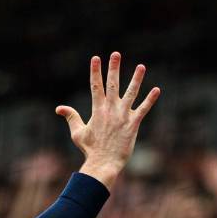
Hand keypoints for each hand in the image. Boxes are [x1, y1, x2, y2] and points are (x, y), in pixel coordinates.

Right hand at [56, 53, 159, 188]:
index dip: (95, 71)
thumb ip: (71, 117)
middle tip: (116, 54)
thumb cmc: (90, 150)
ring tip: (141, 66)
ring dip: (136, 79)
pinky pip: (143, 109)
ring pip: (131, 93)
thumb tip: (59, 108)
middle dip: (114, 68)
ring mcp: (123, 116)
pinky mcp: (133, 124)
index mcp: (97, 110)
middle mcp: (111, 109)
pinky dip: (150, 100)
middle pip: (113, 84)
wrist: (103, 163)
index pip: (96, 86)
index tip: (96, 58)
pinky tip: (156, 90)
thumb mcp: (77, 133)